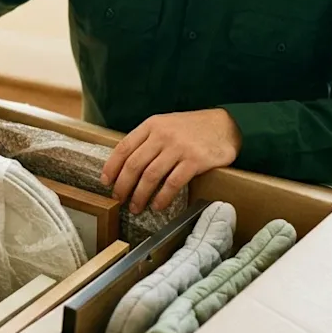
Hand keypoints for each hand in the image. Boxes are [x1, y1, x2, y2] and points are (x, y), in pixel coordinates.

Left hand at [100, 109, 241, 214]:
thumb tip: (125, 165)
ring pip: (150, 176)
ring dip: (140, 195)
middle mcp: (162, 135)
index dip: (111, 167)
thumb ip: (148, 140)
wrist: (226, 125)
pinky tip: (158, 206)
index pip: (124, 147)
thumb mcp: (166, 125)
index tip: (105, 182)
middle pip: (134, 164)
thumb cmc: (192, 128)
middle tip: (118, 199)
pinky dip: (162, 198)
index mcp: (152, 125)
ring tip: (135, 207)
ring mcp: (178, 148)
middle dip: (123, 185)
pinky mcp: (195, 160)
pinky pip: (172, 183)